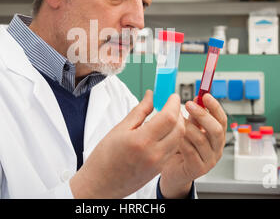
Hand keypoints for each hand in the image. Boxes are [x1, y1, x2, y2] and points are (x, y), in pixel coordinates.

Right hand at [70, 90, 184, 197]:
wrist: (100, 184)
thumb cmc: (104, 158)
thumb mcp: (120, 129)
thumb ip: (139, 111)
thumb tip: (151, 96)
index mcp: (141, 141)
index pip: (169, 117)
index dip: (173, 103)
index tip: (172, 96)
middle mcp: (154, 154)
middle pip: (179, 128)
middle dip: (178, 113)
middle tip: (171, 104)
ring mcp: (158, 164)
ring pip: (179, 139)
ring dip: (178, 125)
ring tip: (168, 116)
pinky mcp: (159, 170)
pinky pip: (173, 149)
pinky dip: (173, 136)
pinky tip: (164, 131)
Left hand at [159, 93, 226, 197]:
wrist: (174, 173)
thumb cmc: (182, 149)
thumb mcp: (190, 130)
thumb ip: (194, 117)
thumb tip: (197, 99)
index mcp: (217, 137)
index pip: (222, 120)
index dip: (215, 107)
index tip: (205, 95)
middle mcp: (216, 149)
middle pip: (216, 129)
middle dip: (202, 114)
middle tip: (188, 104)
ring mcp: (209, 160)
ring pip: (201, 139)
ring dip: (187, 127)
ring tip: (177, 121)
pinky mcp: (197, 169)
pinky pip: (190, 151)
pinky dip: (181, 141)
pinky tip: (174, 136)